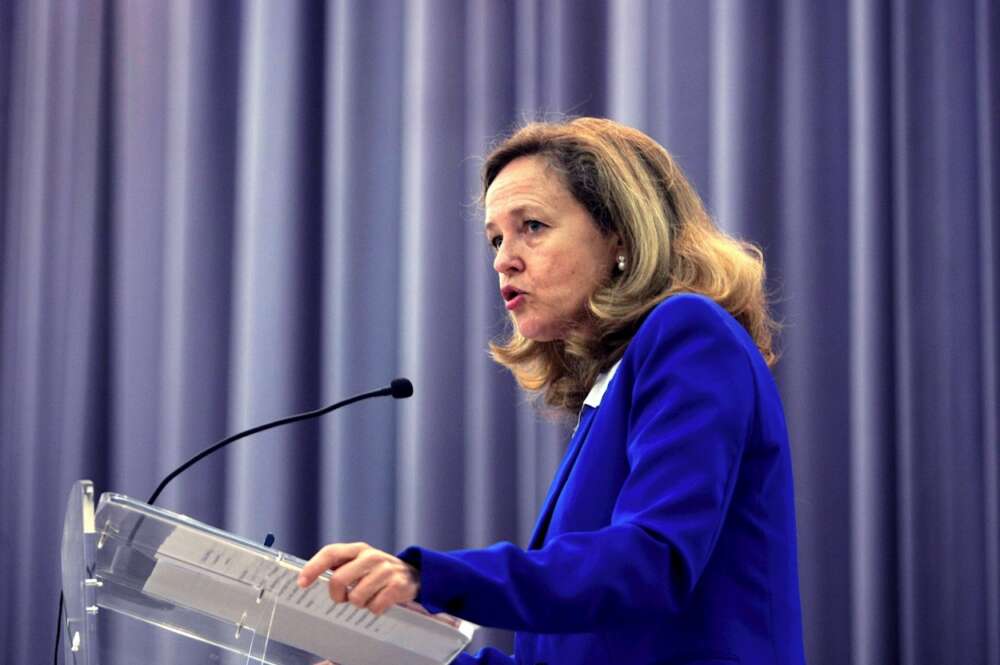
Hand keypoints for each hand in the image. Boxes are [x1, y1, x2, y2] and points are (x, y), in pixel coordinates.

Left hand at [297, 542, 419, 614]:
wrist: (415, 574)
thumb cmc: (377, 571)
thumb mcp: (360, 562)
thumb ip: (340, 566)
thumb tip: (309, 578)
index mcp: (358, 549)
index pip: (331, 553)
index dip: (313, 567)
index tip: (301, 583)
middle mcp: (371, 556)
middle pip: (339, 579)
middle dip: (337, 595)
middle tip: (342, 599)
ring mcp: (385, 570)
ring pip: (357, 597)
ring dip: (359, 604)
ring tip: (367, 598)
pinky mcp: (398, 585)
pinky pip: (374, 607)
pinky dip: (374, 609)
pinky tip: (380, 601)